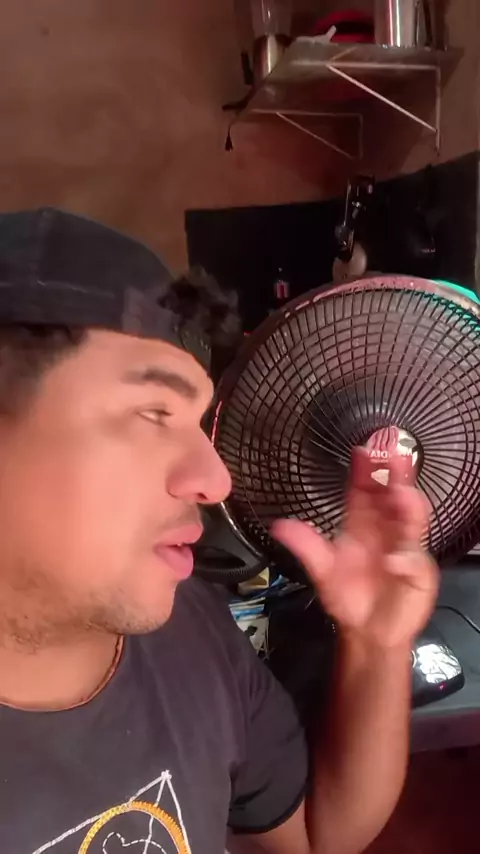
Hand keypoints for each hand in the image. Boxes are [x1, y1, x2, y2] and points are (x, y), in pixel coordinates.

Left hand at [271, 448, 438, 648]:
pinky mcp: (417, 572)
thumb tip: (279, 526)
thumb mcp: (322, 569)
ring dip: (409, 506)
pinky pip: (415, 562)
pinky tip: (395, 560)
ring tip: (401, 494)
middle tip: (393, 455)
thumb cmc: (347, 596)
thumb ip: (305, 546)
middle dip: (395, 474)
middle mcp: (386, 528)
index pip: (365, 489)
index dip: (365, 469)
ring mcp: (404, 547)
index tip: (364, 450)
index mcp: (362, 523)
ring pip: (411, 521)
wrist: (367, 632)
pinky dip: (406, 559)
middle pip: (394, 495)